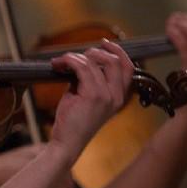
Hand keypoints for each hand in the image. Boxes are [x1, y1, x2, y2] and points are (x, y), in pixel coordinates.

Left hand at [48, 41, 133, 157]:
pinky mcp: (92, 95)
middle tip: (75, 56)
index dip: (118, 52)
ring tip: (61, 62)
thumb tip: (83, 60)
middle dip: (94, 52)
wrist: (67, 143)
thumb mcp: (87, 98)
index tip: (104, 44)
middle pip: (114, 61)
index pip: (128, 68)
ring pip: (94, 62)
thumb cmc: (74, 122)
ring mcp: (106, 96)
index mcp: (119, 97)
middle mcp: (117, 96)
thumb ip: (91, 80)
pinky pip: (81, 67)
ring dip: (74, 57)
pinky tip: (58, 64)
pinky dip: (69, 61)